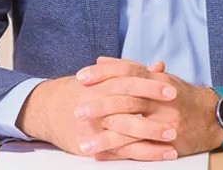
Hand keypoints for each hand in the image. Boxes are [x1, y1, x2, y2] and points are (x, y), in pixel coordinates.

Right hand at [16, 58, 179, 160]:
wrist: (46, 108)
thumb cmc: (80, 89)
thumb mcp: (103, 76)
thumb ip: (132, 72)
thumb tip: (159, 67)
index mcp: (101, 84)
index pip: (129, 82)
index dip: (150, 87)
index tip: (172, 90)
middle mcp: (96, 104)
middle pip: (128, 107)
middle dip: (153, 114)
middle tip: (176, 118)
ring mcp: (92, 126)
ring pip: (125, 132)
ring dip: (150, 138)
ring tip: (172, 140)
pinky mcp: (90, 145)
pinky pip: (118, 151)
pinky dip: (140, 153)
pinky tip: (157, 154)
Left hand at [85, 68, 222, 161]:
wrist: (212, 117)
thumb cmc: (181, 96)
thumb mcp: (157, 78)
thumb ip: (129, 69)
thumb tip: (102, 60)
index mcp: (155, 79)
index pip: (126, 71)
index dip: (103, 73)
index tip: (81, 77)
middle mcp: (159, 98)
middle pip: (126, 98)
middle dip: (100, 105)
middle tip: (78, 110)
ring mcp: (164, 120)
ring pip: (131, 127)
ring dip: (105, 136)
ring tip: (84, 142)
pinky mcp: (167, 141)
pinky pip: (139, 148)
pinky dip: (118, 152)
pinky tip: (101, 155)